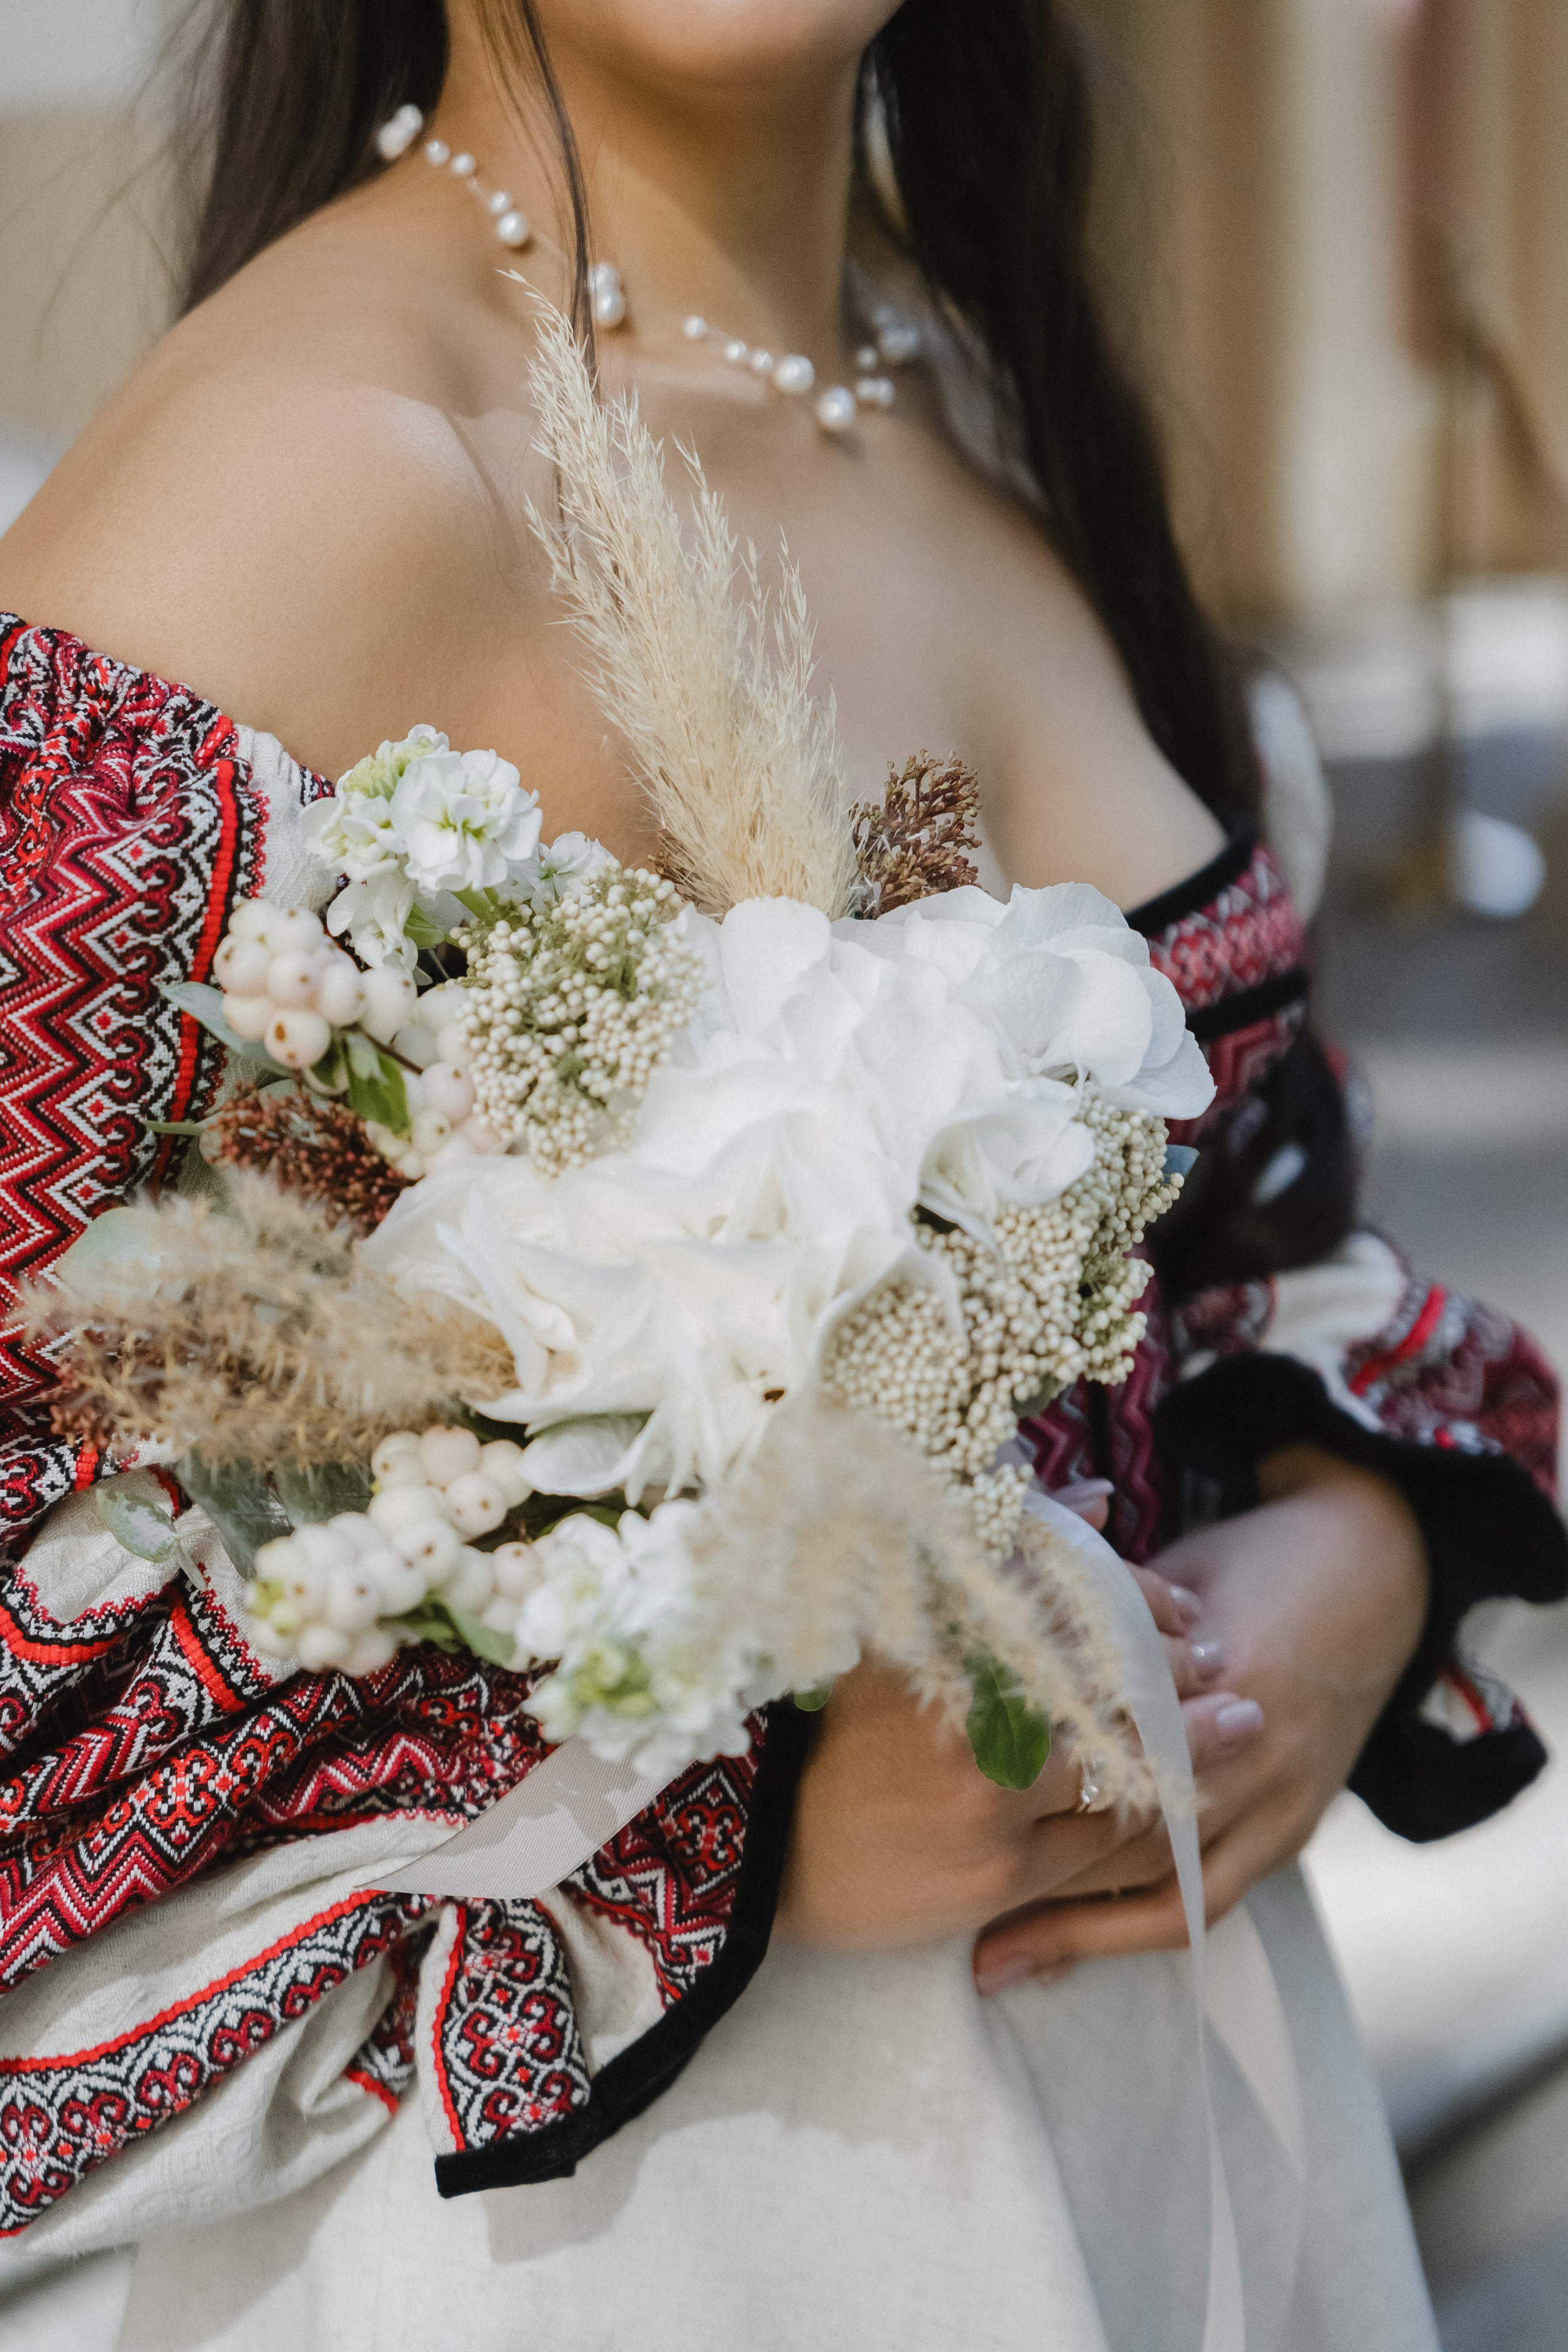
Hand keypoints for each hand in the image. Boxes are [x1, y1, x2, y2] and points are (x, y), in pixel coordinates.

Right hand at [775, 1563, 1258, 1949]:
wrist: (753, 1842)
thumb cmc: (825, 1720)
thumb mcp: (903, 1615)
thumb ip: (1007, 1549)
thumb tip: (1100, 1500)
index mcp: (949, 1635)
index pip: (1083, 1606)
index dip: (1148, 1606)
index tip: (1187, 1611)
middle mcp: (974, 1715)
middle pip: (1117, 1689)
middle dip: (1183, 1679)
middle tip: (1226, 1665)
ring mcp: (988, 1802)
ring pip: (1124, 1771)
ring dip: (1190, 1750)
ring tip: (1239, 1728)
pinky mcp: (995, 1876)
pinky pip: (1098, 1847)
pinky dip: (1144, 1819)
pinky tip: (1185, 1805)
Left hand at [969, 1445, 1426, 1990]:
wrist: (1373, 1578)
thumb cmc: (1243, 1564)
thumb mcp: (1164, 1573)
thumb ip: (1093, 1623)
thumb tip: (988, 1658)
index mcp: (1209, 1670)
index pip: (1104, 1748)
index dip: (1022, 1784)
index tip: (938, 1809)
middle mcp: (1250, 1743)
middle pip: (1128, 1828)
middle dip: (1034, 1875)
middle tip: (943, 1900)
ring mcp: (1281, 1796)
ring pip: (1165, 1885)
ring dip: (1076, 1927)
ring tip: (992, 1958)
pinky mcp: (1293, 1830)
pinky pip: (1210, 1903)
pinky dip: (1134, 1931)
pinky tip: (1068, 1957)